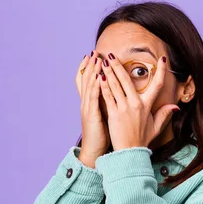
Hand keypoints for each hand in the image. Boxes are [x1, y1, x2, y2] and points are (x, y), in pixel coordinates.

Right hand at [74, 51, 109, 166]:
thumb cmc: (102, 135)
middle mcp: (87, 103)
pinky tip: (98, 76)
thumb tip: (116, 96)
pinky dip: (95, 86)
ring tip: (96, 58)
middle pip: (86, 80)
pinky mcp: (91, 115)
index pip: (87, 82)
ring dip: (92, 71)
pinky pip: (92, 98)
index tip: (95, 56)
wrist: (94, 152)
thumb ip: (110, 104)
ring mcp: (87, 108)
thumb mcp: (105, 117)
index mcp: (90, 104)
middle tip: (95, 52)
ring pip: (89, 85)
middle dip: (90, 65)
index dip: (89, 69)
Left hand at [98, 54, 179, 150]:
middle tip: (112, 55)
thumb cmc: (142, 139)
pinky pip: (107, 96)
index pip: (157, 84)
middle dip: (118, 65)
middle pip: (127, 79)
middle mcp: (136, 104)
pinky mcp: (113, 113)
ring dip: (108, 71)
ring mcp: (124, 108)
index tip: (161, 59)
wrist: (130, 152)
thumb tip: (175, 106)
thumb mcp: (156, 126)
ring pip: (115, 85)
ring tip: (102, 61)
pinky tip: (98, 77)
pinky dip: (103, 85)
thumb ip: (164, 114)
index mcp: (147, 105)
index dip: (160, 71)